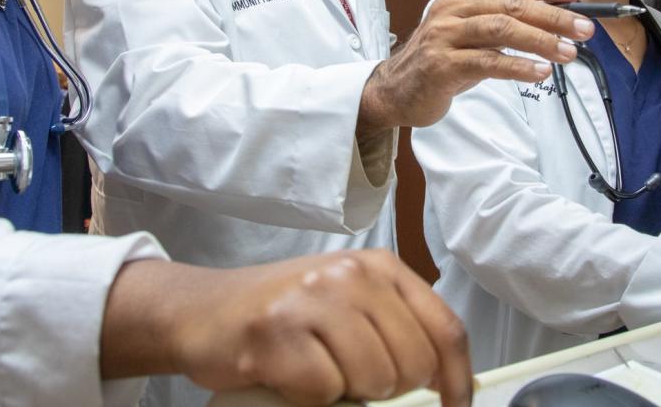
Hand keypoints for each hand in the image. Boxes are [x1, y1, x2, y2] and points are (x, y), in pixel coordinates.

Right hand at [101, 250, 471, 405]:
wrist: (202, 311)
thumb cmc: (283, 314)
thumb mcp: (348, 303)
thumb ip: (395, 328)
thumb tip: (444, 384)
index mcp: (378, 267)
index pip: (445, 328)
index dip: (458, 380)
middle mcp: (350, 275)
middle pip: (413, 362)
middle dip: (390, 388)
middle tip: (352, 379)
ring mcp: (312, 300)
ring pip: (373, 378)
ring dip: (347, 392)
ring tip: (318, 370)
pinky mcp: (276, 333)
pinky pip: (324, 391)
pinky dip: (309, 397)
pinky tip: (288, 374)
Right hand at [358, 0, 592, 130]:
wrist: (397, 90)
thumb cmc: (442, 59)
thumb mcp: (470, 32)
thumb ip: (502, 20)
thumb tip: (555, 17)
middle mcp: (451, 9)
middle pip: (511, 5)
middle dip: (553, 17)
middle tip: (584, 29)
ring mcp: (445, 36)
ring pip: (501, 29)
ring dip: (541, 40)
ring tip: (569, 53)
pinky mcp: (442, 65)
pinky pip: (488, 62)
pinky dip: (518, 67)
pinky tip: (540, 73)